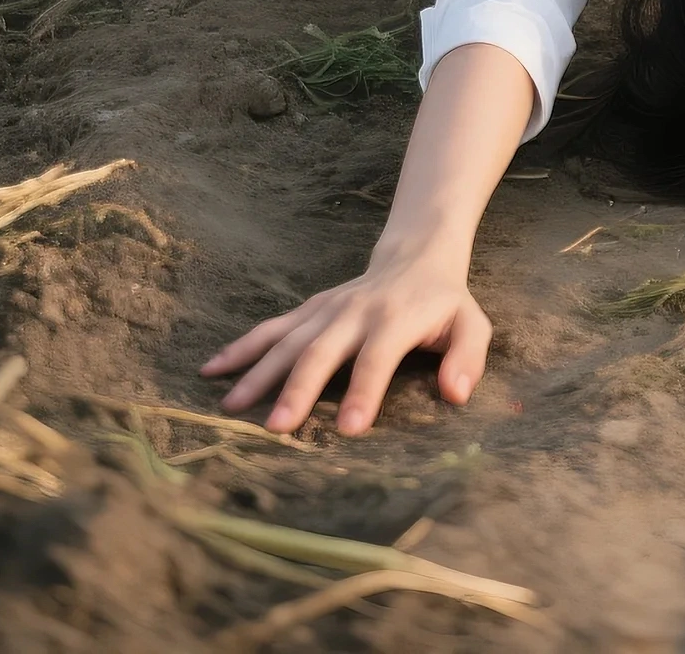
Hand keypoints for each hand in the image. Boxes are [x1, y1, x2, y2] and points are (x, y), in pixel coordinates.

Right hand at [199, 246, 490, 436]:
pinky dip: (241, 347)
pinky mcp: (309, 309)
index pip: (377, 358)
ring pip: (288, 340)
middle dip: (300, 389)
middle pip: (322, 351)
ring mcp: (327, 309)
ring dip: (259, 371)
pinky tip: (212, 368)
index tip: (351, 428)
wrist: (417, 255)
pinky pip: (271, 328)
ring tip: (232, 406)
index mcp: (396, 319)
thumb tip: (456, 393)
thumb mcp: (471, 324)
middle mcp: (356, 312)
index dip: (364, 391)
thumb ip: (468, 357)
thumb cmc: (444, 303)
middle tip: (278, 428)